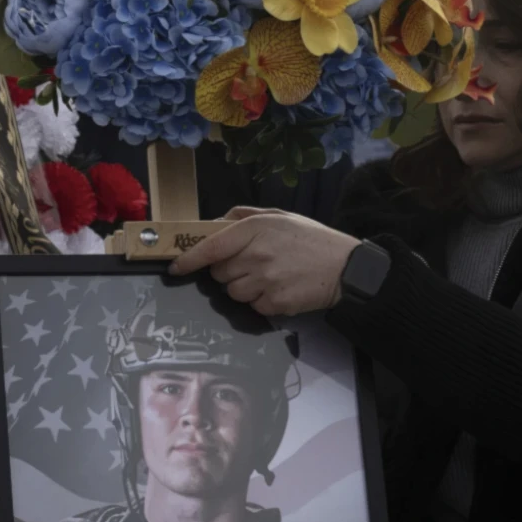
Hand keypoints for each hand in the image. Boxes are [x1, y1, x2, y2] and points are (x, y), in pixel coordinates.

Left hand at [170, 207, 359, 316]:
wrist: (345, 268)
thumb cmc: (311, 239)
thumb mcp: (280, 216)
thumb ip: (244, 216)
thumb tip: (214, 223)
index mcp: (256, 229)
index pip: (211, 246)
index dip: (189, 259)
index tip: (175, 267)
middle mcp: (257, 254)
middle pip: (219, 273)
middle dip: (229, 271)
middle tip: (253, 264)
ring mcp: (266, 281)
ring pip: (233, 292)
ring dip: (244, 287)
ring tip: (269, 277)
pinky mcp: (275, 303)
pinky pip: (252, 306)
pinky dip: (261, 301)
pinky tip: (280, 289)